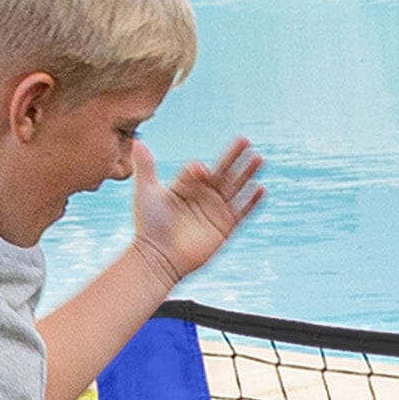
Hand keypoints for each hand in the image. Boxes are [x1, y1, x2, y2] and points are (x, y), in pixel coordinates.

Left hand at [131, 136, 264, 284]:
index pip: (199, 170)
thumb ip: (145, 166)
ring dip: (247, 174)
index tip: (199, 170)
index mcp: (186, 187)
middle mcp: (203, 197)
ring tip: (258, 159)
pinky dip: (252, 201)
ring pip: (235, 188)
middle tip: (245, 140)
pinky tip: (261, 189)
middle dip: (234, 157)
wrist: (158, 258)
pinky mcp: (225, 228)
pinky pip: (242, 212)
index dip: (199, 170)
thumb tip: (137, 141)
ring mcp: (215, 212)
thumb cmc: (148, 227)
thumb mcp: (146, 192)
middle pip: (223, 173)